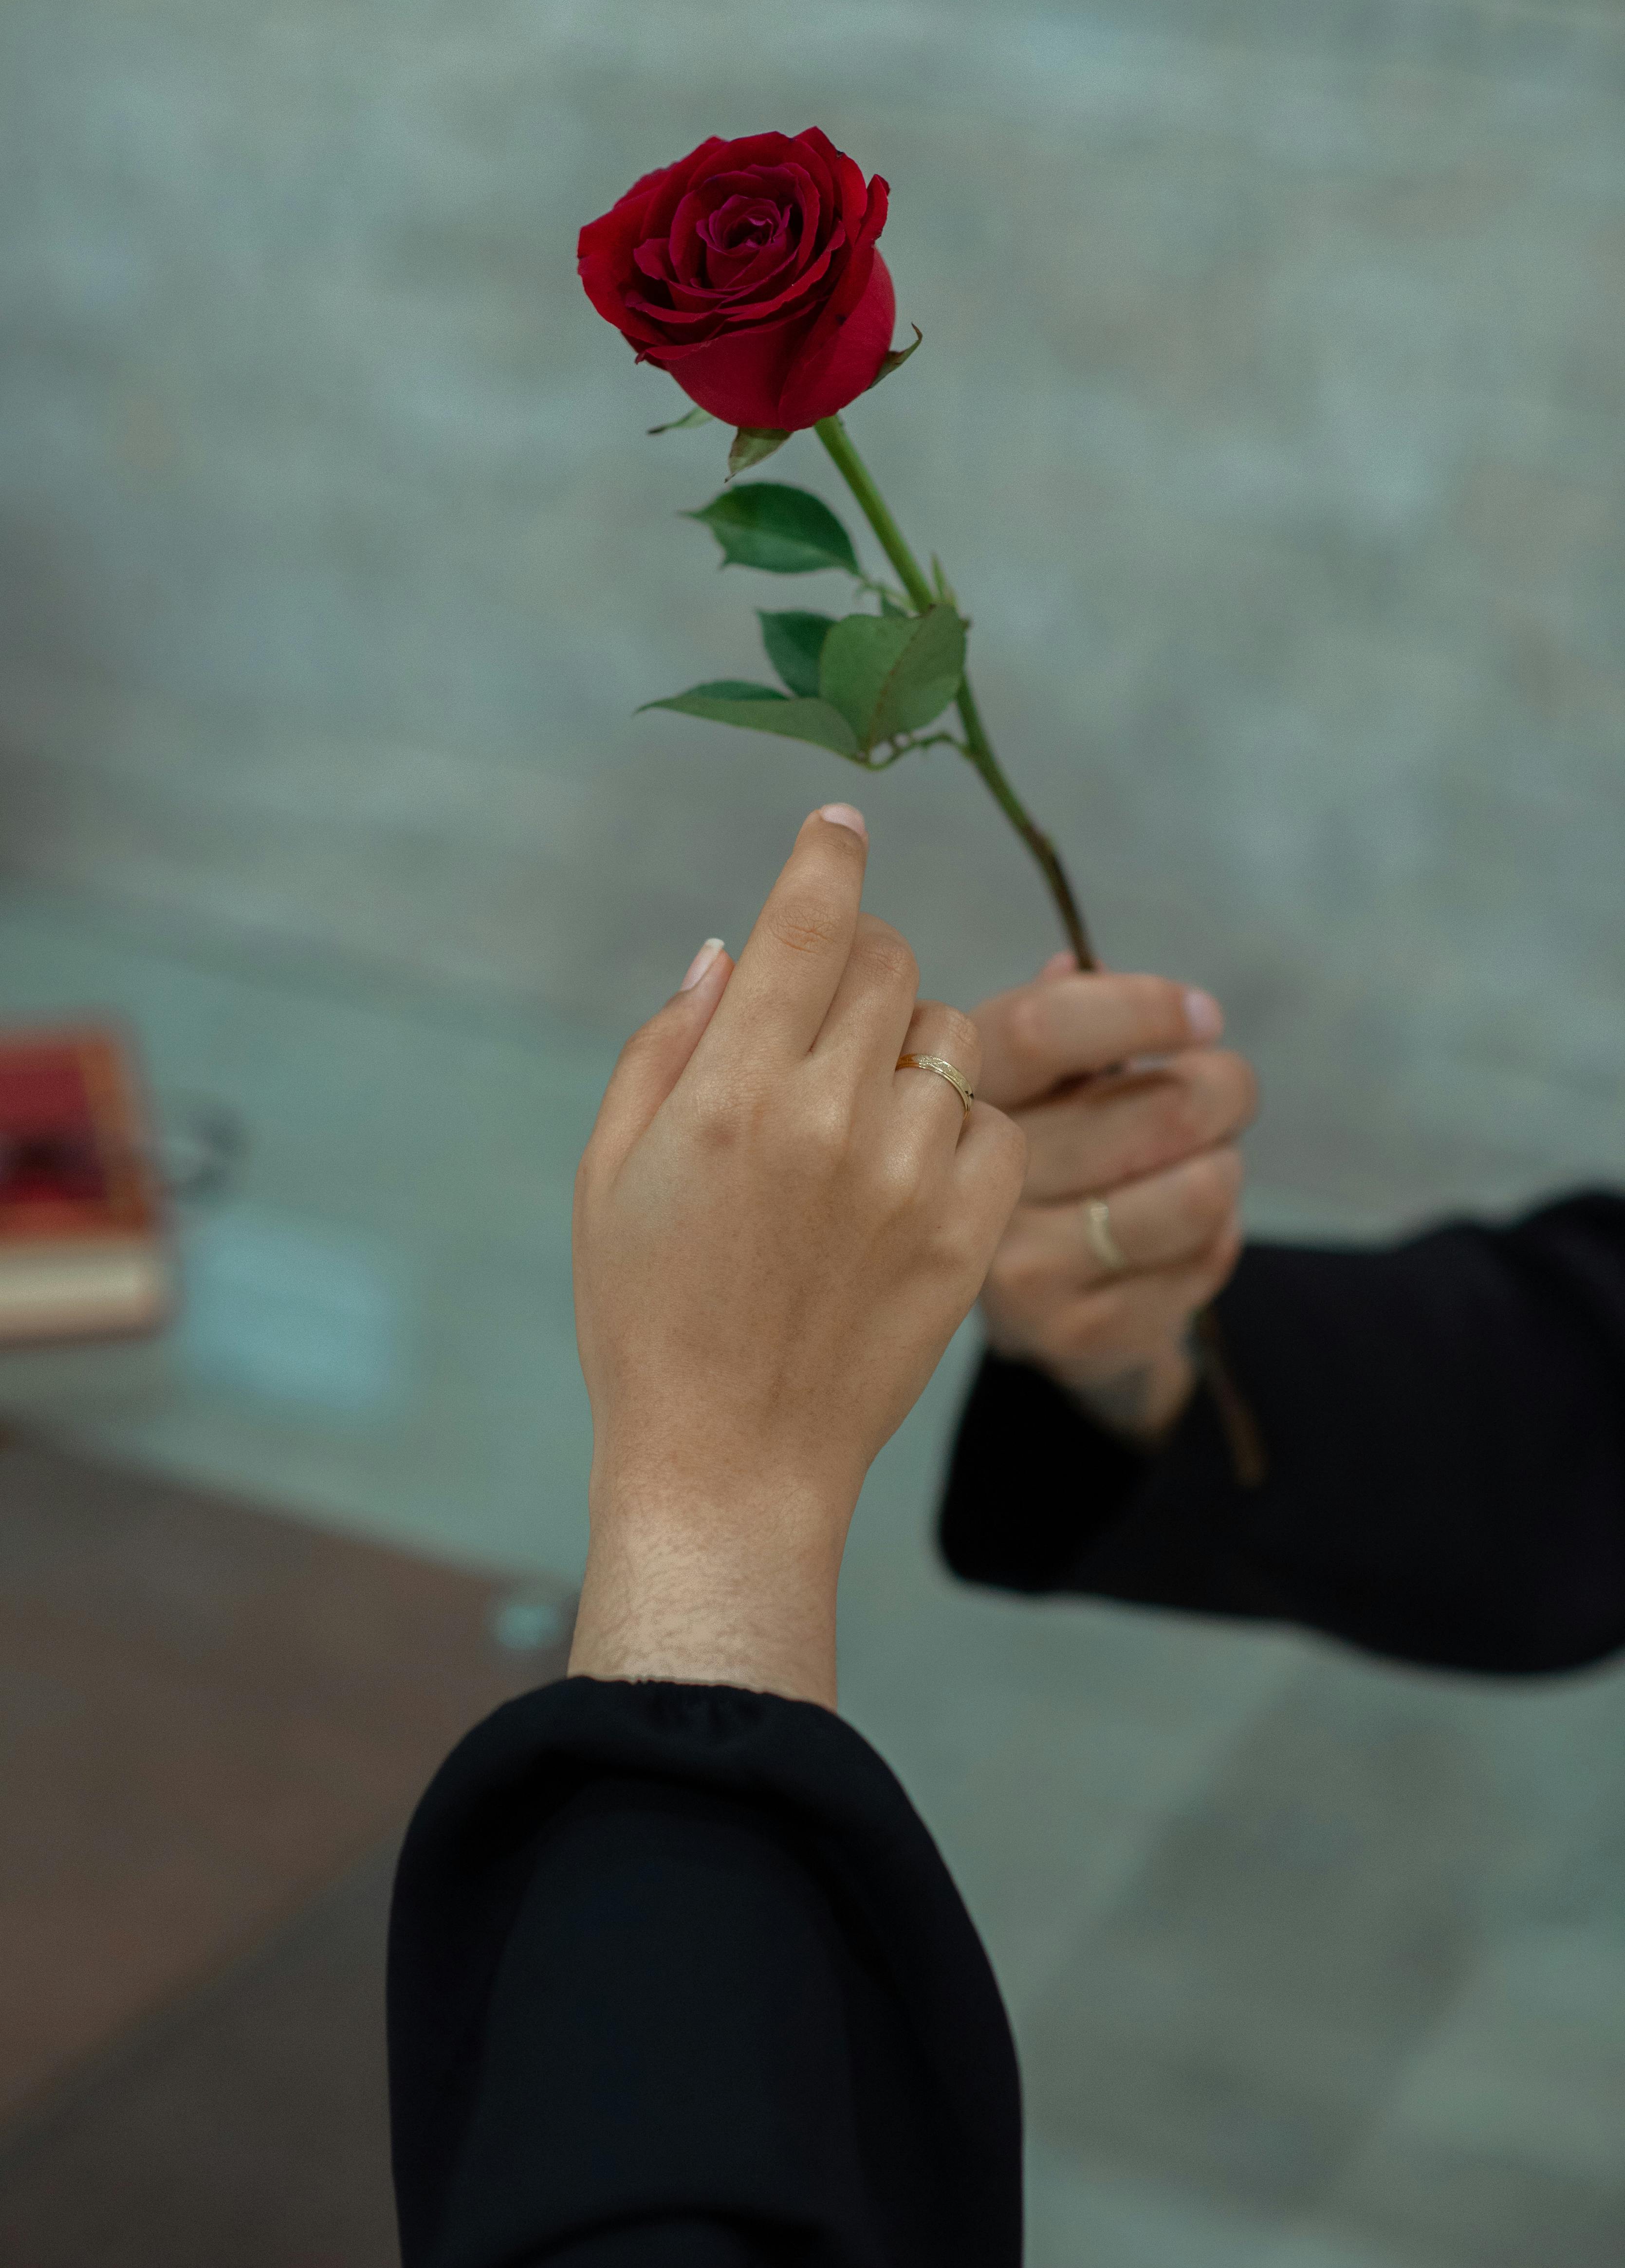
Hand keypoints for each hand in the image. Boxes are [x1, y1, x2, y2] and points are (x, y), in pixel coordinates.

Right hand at [569, 805, 1027, 1706]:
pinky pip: (995, 1125)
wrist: (729, 1464)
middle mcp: (831, 1118)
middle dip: (858, 962)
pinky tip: (909, 1171)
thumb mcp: (611, 1171)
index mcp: (733, 1093)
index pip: (808, 920)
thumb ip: (669, 1045)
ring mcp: (911, 1177)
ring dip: (911, 1048)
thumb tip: (734, 950)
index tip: (842, 823)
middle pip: (889, 962)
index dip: (830, 853)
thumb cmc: (647, 1316)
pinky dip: (959, 1127)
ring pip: (952, 1036)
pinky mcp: (969, 1235)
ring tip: (862, 1115)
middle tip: (825, 1013)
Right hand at [972, 953, 1256, 1437]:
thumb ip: (1053, 1021)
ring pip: (1198, 1192)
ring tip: (1204, 1163)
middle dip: (1224, 1088)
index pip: (1047, 1027)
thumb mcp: (1027, 1086)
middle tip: (1227, 1090)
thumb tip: (1074, 963)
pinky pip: (1204, 1259)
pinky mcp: (1073, 1333)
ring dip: (1226, 1166)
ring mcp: (1018, 1269)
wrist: (1024, 1313)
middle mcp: (968, 1185)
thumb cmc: (1040, 1162)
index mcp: (952, 1098)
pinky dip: (1218, 1237)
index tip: (1202, 1015)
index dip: (1143, 1007)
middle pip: (1159, 1111)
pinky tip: (1182, 1236)